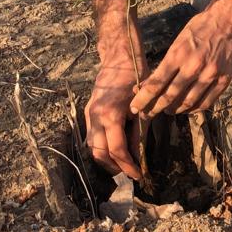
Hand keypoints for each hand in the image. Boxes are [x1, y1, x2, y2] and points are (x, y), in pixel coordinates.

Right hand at [85, 65, 148, 181]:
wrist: (118, 56)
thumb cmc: (135, 77)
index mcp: (110, 115)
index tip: (139, 175)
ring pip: (92, 147)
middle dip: (115, 167)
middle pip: (99, 154)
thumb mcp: (143, 107)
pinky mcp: (88, 112)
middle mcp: (95, 117)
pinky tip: (114, 149)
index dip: (128, 166)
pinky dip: (101, 147)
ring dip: (106, 159)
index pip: (117, 150)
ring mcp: (89, 114)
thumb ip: (139, 134)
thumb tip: (139, 156)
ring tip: (123, 163)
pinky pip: (91, 137)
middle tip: (131, 172)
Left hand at [129, 4, 231, 117]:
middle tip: (146, 115)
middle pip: (170, 96)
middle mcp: (194, 66)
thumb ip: (166, 64)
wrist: (229, 20)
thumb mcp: (178, 41)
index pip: (156, 83)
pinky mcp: (224, 80)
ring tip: (166, 111)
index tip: (134, 107)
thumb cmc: (200, 27)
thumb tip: (148, 84)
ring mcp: (210, 74)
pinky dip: (194, 109)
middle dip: (155, 109)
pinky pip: (206, 103)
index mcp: (179, 54)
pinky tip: (187, 109)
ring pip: (188, 102)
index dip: (143, 99)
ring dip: (174, 110)